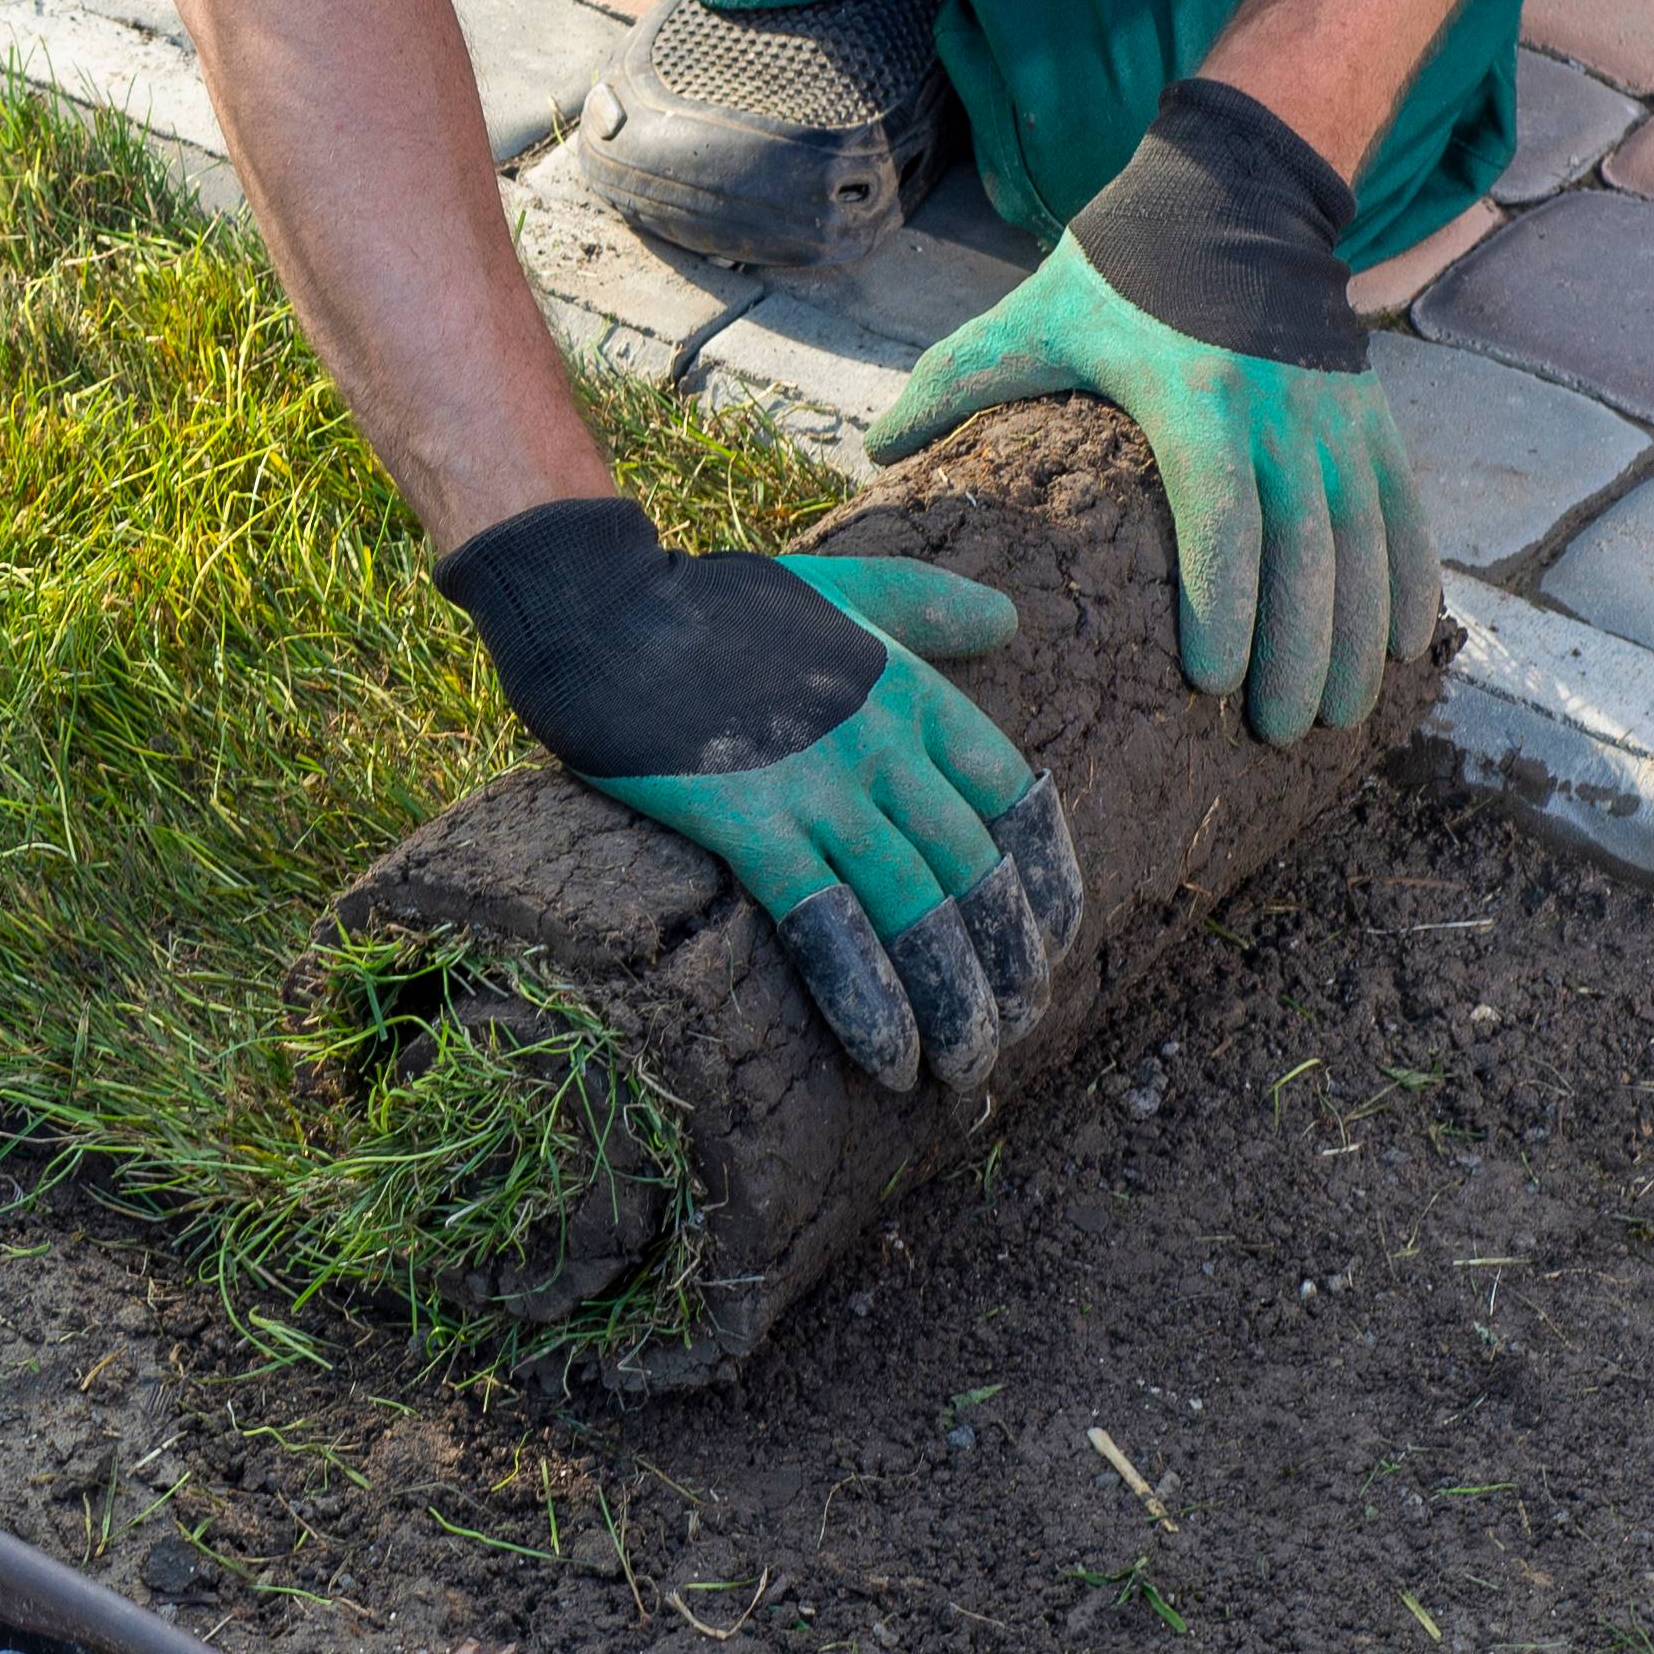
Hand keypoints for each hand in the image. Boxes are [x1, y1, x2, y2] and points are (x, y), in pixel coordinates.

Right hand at [434, 497, 1090, 1095]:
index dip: (1042, 880)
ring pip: (915, 910)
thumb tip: (1009, 621)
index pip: (1014, 799)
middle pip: (973, 871)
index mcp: (913, 692)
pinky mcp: (747, 822)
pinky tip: (886, 1057)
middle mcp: (882, 743)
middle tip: (1015, 1030)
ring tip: (967, 1067)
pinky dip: (865, 997)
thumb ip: (926, 606)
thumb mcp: (841, 586)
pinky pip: (825, 924)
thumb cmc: (713, 603)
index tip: (1049, 944)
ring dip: (952, 1002)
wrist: (604, 612)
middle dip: (1006, 963)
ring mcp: (817, 784)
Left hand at [870, 79, 1438, 742]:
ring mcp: (1336, 416)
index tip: (1214, 683)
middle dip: (1297, 650)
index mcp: (1196, 395)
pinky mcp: (1371, 416)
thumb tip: (873, 450)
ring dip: (1356, 634)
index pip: (1220, 517)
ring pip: (1363, 542)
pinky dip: (1409, 580)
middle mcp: (1282, 410)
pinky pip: (1403, 510)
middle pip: (1304, 551)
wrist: (1234, 195)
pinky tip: (1405, 647)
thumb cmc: (1116, 271)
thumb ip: (953, 384)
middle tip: (1275, 733)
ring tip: (1337, 716)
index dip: (1225, 604)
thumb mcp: (1031, 317)